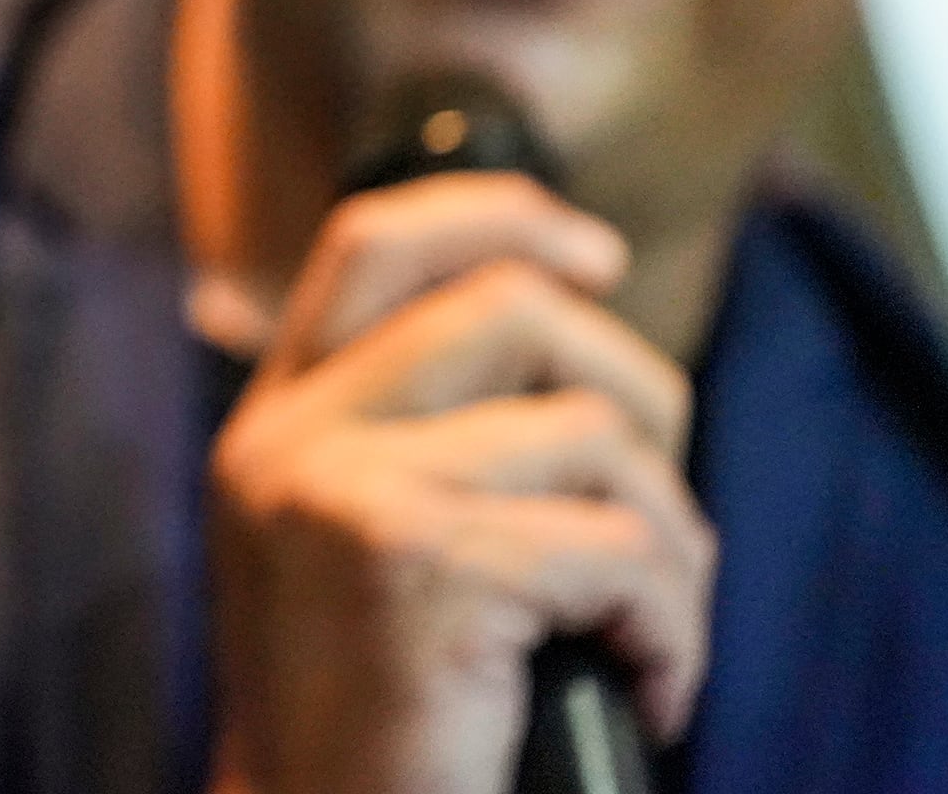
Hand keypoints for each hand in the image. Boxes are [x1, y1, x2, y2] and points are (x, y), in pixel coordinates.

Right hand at [207, 175, 717, 793]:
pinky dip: (674, 634)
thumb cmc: (380, 731)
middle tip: (658, 526)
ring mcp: (344, 493)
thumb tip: (575, 327)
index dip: (499, 216)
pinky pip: (623, 550)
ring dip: (671, 548)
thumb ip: (418, 440)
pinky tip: (648, 693)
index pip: (375, 242)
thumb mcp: (362, 552)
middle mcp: (290, 440)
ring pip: (595, 434)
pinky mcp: (419, 564)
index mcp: (273, 425)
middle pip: (514, 305)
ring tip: (648, 638)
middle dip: (642, 399)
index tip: (597, 256)